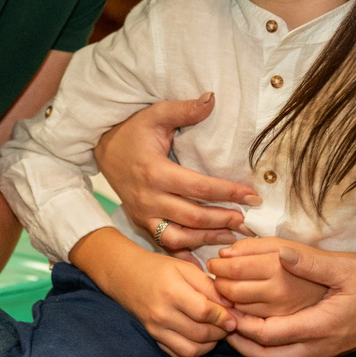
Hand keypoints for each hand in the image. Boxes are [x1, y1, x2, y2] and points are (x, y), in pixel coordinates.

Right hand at [71, 227, 237, 356]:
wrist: (127, 276)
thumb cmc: (160, 268)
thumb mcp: (186, 268)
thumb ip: (209, 287)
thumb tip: (232, 306)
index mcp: (172, 292)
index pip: (205, 312)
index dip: (224, 317)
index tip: (234, 317)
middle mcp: (162, 314)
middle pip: (201, 333)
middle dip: (221, 331)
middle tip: (229, 324)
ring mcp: (156, 329)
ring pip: (192, 349)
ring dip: (210, 344)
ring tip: (216, 331)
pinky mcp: (154, 338)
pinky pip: (180, 355)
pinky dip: (195, 351)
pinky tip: (200, 338)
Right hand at [94, 95, 259, 252]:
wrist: (103, 149)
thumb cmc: (133, 131)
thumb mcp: (156, 115)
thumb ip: (184, 109)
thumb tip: (212, 99)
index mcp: (154, 171)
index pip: (198, 186)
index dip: (227, 192)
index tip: (252, 195)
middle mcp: (148, 198)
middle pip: (192, 216)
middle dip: (222, 219)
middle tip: (247, 220)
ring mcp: (143, 214)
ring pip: (178, 236)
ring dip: (206, 239)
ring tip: (231, 236)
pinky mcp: (141, 223)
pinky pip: (163, 244)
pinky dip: (183, 253)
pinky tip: (203, 257)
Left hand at [221, 241, 355, 356]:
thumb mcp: (348, 269)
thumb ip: (312, 263)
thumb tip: (279, 254)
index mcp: (321, 326)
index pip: (270, 335)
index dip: (241, 324)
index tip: (222, 306)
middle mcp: (319, 345)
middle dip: (240, 343)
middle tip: (218, 321)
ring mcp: (323, 349)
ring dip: (253, 346)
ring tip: (231, 324)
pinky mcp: (326, 348)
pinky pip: (289, 353)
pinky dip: (269, 344)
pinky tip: (258, 325)